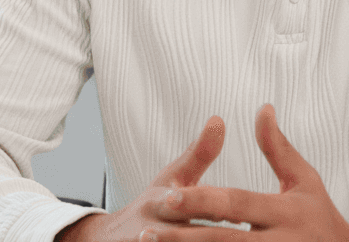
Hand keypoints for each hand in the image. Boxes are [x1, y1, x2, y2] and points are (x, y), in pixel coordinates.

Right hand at [55, 115, 226, 241]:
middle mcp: (152, 229)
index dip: (216, 210)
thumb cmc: (152, 206)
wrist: (108, 240)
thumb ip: (199, 153)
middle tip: (239, 230)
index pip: (191, 205)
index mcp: (161, 203)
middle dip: (212, 237)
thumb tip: (219, 120)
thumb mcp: (171, 178)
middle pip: (189, 236)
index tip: (240, 216)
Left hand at [149, 104, 348, 240]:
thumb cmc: (321, 216)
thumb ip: (278, 148)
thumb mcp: (305, 180)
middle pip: (226, 241)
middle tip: (149, 231)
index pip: (238, 204)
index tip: (170, 194)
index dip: (203, 200)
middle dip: (186, 236)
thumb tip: (262, 108)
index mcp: (286, 212)